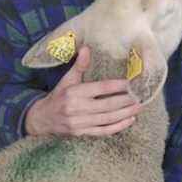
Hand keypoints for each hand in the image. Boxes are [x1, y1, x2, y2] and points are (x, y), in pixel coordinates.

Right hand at [24, 46, 141, 136]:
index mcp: (74, 93)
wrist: (41, 119)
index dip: (117, 86)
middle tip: (140, 96)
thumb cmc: (58, 96)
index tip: (131, 83)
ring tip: (139, 107)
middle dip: (126, 101)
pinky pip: (103, 131)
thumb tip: (86, 48)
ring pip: (107, 119)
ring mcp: (80, 123)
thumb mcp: (67, 79)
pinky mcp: (82, 133)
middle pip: (107, 105)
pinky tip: (130, 120)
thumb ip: (79, 66)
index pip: (100, 88)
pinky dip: (118, 127)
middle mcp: (76, 108)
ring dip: (125, 113)